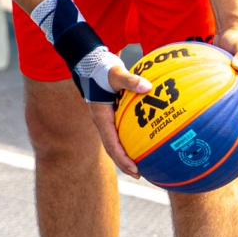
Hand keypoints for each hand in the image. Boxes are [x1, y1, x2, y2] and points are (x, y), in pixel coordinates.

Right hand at [87, 64, 151, 179]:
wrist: (90, 62)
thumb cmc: (102, 69)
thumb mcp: (116, 73)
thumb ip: (130, 80)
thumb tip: (148, 87)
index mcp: (101, 118)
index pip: (112, 145)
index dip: (123, 160)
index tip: (135, 170)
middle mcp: (103, 122)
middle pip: (113, 149)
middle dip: (125, 163)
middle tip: (140, 174)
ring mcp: (106, 119)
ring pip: (115, 142)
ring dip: (126, 154)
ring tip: (141, 163)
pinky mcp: (111, 114)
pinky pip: (120, 132)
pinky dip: (129, 140)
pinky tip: (142, 141)